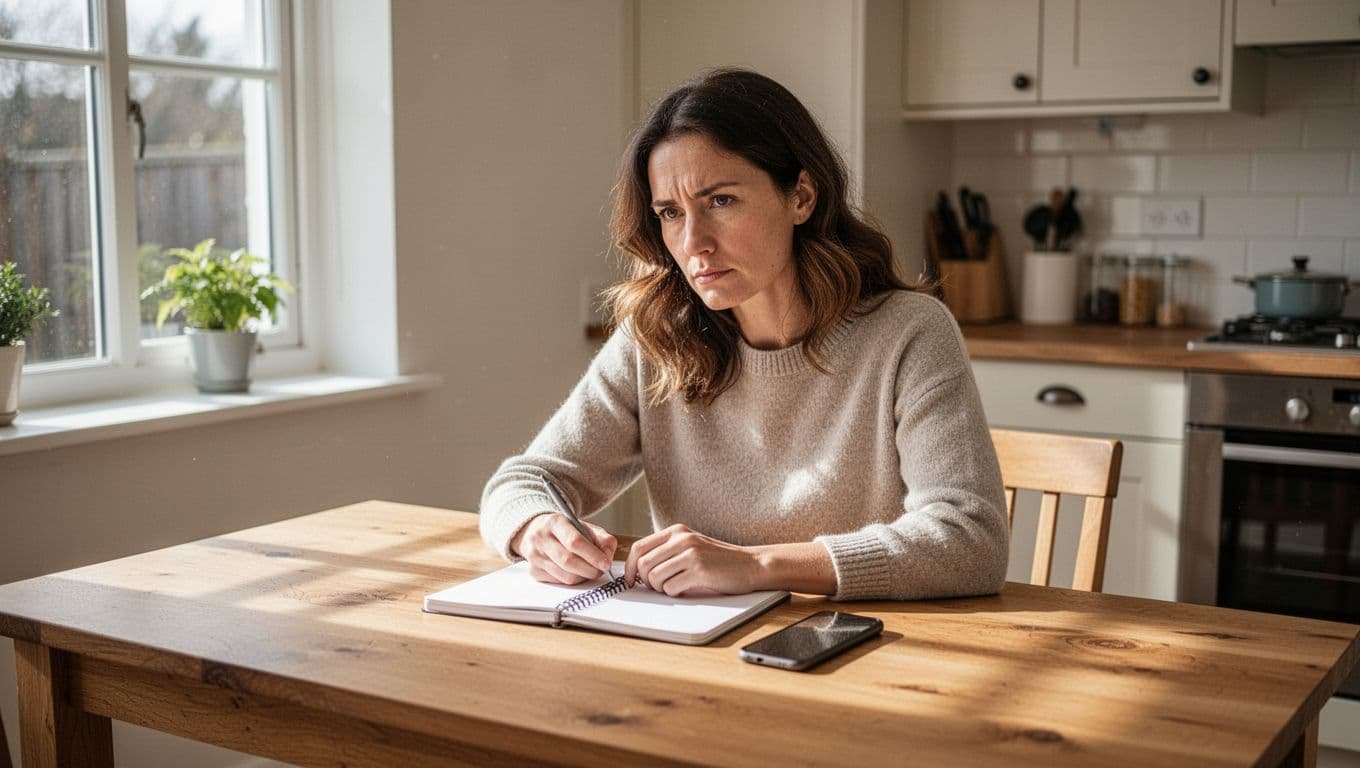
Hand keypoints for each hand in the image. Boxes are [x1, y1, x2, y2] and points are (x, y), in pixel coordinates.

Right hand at [510, 513, 616, 585]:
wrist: (535, 531)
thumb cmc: (564, 530)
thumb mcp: (584, 526)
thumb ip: (602, 539)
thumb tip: (608, 557)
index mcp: (555, 522)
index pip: (574, 541)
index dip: (593, 555)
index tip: (606, 563)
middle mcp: (541, 538)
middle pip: (569, 561)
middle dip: (590, 570)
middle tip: (601, 570)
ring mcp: (535, 556)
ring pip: (565, 576)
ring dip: (583, 577)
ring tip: (589, 570)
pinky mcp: (534, 571)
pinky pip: (559, 582)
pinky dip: (572, 580)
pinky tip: (575, 572)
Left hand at [624, 524, 758, 596]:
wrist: (751, 564)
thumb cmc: (719, 560)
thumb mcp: (691, 546)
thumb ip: (667, 551)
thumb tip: (638, 569)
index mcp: (676, 531)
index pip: (639, 547)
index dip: (629, 568)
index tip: (631, 581)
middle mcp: (681, 539)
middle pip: (644, 565)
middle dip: (647, 581)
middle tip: (660, 586)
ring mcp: (691, 553)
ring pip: (655, 578)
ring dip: (662, 589)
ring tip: (677, 586)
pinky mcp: (699, 570)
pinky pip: (671, 588)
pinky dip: (675, 593)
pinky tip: (688, 588)